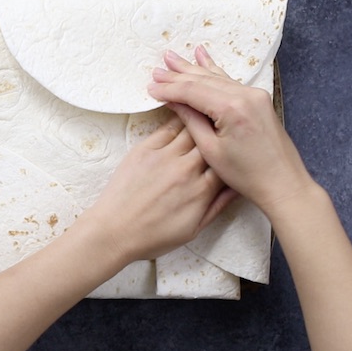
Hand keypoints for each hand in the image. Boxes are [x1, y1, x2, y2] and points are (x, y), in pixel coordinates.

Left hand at [81, 112, 235, 262]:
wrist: (114, 231)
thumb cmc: (152, 235)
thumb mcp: (193, 230)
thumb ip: (217, 206)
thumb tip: (237, 189)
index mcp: (201, 191)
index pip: (227, 163)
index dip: (231, 154)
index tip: (233, 149)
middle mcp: (185, 170)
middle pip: (211, 142)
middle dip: (218, 135)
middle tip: (223, 127)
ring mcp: (164, 157)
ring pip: (191, 130)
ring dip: (200, 123)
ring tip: (207, 115)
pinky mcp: (144, 150)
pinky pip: (166, 128)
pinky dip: (177, 121)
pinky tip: (183, 114)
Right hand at [147, 45, 313, 215]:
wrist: (283, 183)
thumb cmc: (246, 174)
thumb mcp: (211, 150)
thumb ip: (191, 120)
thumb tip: (173, 101)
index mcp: (232, 108)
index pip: (192, 91)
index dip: (169, 89)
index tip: (150, 88)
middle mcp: (246, 95)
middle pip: (203, 79)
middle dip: (178, 74)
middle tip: (157, 69)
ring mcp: (254, 95)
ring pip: (216, 77)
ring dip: (192, 69)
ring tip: (172, 58)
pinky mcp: (258, 99)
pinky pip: (229, 81)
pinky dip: (213, 71)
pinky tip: (203, 57)